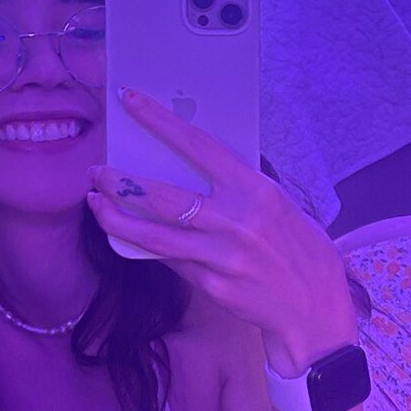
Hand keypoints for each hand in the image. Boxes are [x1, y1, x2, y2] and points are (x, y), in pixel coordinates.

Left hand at [87, 88, 357, 367]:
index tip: (131, 101)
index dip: (160, 121)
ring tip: (96, 203)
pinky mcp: (211, 285)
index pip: (199, 145)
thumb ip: (241, 186)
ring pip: (152, 235)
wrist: (314, 309)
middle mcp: (235, 221)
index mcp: (256, 190)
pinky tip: (126, 236)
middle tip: (98, 171)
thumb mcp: (281, 204)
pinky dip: (144, 246)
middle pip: (162, 196)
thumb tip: (196, 164)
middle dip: (121, 181)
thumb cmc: (300, 250)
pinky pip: (168, 260)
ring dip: (115, 218)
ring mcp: (220, 256)